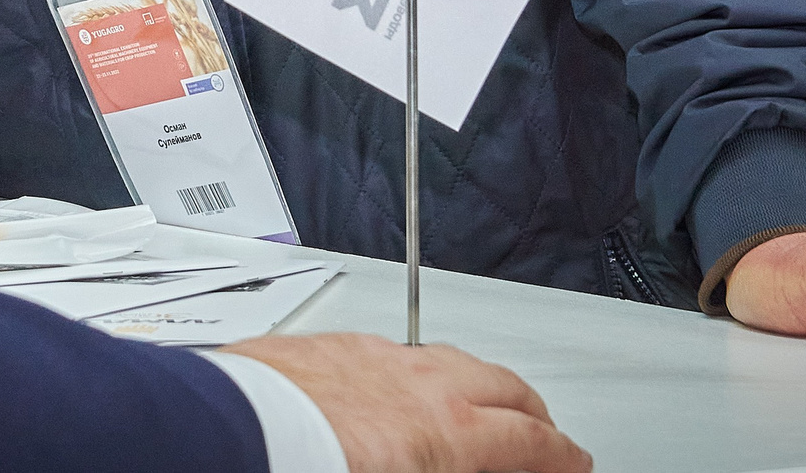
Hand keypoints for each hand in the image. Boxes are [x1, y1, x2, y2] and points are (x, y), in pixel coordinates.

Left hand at [225, 333, 588, 472]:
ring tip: (478, 403)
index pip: (532, 441)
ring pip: (447, 359)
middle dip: (530, 410)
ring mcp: (374, 357)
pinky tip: (400, 383)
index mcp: (453, 432)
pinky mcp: (330, 346)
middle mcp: (420, 384)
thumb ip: (456, 460)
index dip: (562, 455)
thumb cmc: (309, 467)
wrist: (233, 436)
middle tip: (541, 432)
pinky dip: (414, 369)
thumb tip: (474, 457)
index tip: (572, 461)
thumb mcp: (419, 469)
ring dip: (474, 382)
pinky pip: (391, 351)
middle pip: (502, 386)